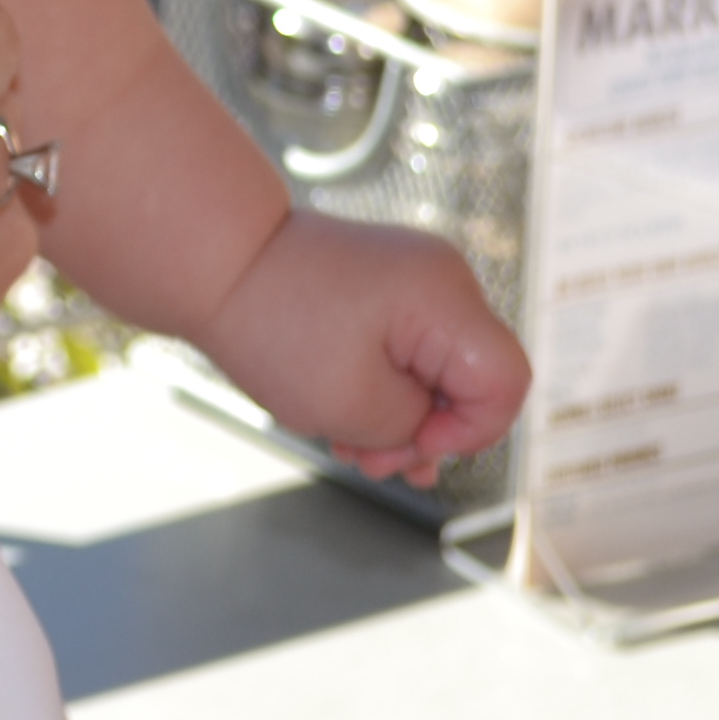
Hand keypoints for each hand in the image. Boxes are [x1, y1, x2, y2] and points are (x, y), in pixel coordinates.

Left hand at [191, 211, 530, 484]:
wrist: (212, 258)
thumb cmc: (272, 325)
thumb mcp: (351, 404)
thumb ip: (412, 428)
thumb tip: (432, 432)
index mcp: (446, 298)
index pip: (506, 383)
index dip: (471, 433)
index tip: (410, 448)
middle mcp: (442, 278)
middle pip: (472, 379)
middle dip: (424, 432)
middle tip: (366, 461)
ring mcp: (414, 277)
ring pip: (437, 370)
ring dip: (398, 417)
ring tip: (346, 445)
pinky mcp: (386, 285)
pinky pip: (407, 349)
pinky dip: (382, 387)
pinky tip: (345, 418)